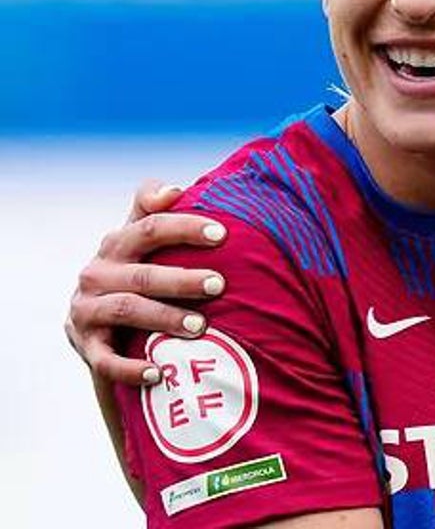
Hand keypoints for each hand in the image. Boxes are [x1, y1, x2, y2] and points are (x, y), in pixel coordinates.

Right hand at [64, 179, 228, 384]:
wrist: (101, 323)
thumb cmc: (138, 271)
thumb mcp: (142, 240)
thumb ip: (154, 209)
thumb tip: (175, 190)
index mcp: (117, 243)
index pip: (150, 227)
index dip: (184, 226)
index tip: (222, 233)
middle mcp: (97, 273)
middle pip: (142, 273)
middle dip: (182, 279)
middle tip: (219, 284)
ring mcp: (87, 310)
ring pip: (126, 310)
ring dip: (163, 318)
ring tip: (200, 327)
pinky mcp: (85, 346)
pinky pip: (105, 361)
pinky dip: (129, 368)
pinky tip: (157, 372)